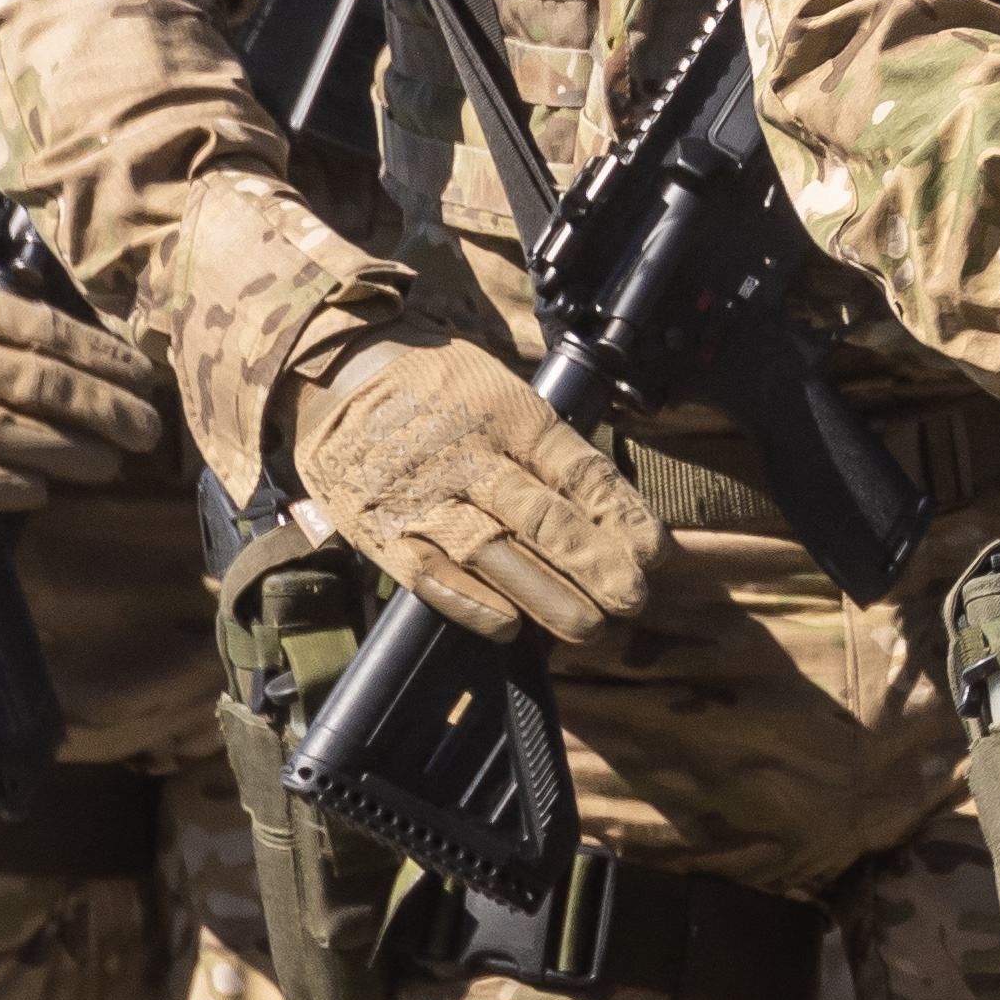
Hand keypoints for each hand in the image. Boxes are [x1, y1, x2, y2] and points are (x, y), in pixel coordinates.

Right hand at [0, 280, 166, 509]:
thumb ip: (6, 321)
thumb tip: (101, 347)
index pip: (40, 329)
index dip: (101, 355)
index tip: (148, 379)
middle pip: (34, 382)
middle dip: (101, 407)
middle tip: (148, 432)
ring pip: (1, 428)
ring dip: (64, 450)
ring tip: (108, 466)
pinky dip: (0, 484)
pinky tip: (37, 492)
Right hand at [291, 333, 662, 644]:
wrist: (342, 373)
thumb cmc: (442, 388)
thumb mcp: (505, 394)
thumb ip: (545, 446)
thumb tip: (601, 505)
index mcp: (515, 419)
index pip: (581, 473)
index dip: (622, 517)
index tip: (656, 555)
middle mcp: (474, 458)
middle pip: (545, 519)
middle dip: (594, 565)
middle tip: (633, 601)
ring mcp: (426, 496)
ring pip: (494, 552)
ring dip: (545, 595)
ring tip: (589, 627)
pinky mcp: (381, 528)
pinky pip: (430, 573)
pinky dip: (471, 602)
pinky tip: (509, 625)